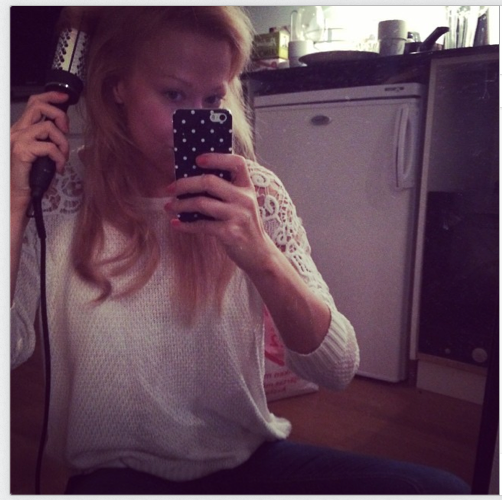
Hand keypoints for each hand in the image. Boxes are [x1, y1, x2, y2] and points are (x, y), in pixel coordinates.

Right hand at [10, 91, 69, 209]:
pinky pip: (50, 147)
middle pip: (39, 107)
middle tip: (66, 130)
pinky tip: (58, 167)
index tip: (64, 98)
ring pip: (48, 128)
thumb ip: (48, 140)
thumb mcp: (42, 154)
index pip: (34, 104)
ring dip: (62, 143)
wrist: (17, 194)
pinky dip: (60, 158)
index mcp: (21, 130)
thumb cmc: (30, 177)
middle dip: (59, 115)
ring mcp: (18, 140)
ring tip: (62, 157)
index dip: (50, 97)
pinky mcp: (22, 151)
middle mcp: (17, 132)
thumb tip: (63, 131)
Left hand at [165, 153, 275, 271]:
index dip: (217, 158)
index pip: (237, 163)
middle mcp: (245, 198)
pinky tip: (175, 224)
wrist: (259, 254)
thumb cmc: (245, 226)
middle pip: (209, 182)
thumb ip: (226, 191)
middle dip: (184, 184)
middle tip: (170, 189)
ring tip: (168, 207)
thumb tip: (192, 181)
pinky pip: (201, 225)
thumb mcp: (242, 205)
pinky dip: (185, 225)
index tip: (197, 160)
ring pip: (201, 203)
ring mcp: (238, 215)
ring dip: (180, 205)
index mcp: (247, 188)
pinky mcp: (230, 232)